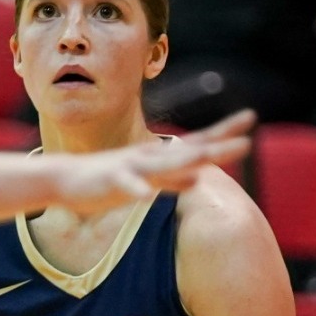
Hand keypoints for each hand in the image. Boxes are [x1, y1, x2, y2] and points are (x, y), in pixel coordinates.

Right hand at [51, 109, 254, 214]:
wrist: (65, 178)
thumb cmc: (108, 179)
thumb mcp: (146, 180)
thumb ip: (172, 180)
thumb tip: (198, 178)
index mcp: (159, 158)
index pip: (198, 143)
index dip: (224, 133)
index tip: (250, 119)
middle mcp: (151, 158)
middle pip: (191, 151)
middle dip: (218, 145)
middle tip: (249, 138)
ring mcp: (132, 168)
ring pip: (163, 165)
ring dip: (185, 162)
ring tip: (207, 158)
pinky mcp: (112, 181)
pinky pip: (126, 187)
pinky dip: (135, 190)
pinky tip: (144, 196)